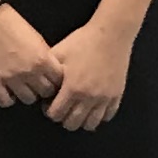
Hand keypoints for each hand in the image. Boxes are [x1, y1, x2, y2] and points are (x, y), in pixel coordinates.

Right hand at [0, 4, 59, 111]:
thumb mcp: (37, 38)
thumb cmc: (13, 24)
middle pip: (45, 92)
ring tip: (24, 86)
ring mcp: (11, 78)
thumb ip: (46, 57)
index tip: (52, 78)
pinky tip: (9, 91)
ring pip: (28, 99)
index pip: (59, 81)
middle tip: (39, 83)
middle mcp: (29, 71)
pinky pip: (5, 101)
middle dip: (44, 88)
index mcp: (42, 59)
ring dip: (28, 94)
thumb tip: (51, 71)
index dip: (57, 80)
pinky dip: (8, 99)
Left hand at [43, 16, 136, 132]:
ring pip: (91, 124)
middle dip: (63, 118)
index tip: (49, 103)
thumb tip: (41, 86)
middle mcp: (88, 97)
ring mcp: (104, 98)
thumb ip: (48, 72)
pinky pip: (107, 116)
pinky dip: (99, 115)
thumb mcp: (59, 53)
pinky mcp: (117, 95)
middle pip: (72, 124)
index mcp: (72, 88)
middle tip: (62, 107)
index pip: (56, 114)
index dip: (49, 111)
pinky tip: (93, 106)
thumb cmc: (84, 41)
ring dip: (81, 120)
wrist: (111, 34)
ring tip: (78, 109)